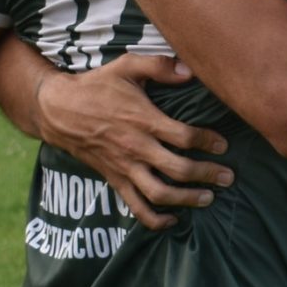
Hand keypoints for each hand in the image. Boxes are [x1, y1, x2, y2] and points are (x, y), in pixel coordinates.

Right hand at [33, 54, 232, 229]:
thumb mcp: (126, 66)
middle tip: (229, 177)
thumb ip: (159, 66)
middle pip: (178, 169)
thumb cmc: (96, 86)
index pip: (184, 137)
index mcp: (143, 121)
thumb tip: (190, 70)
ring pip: (159, 194)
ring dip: (186, 200)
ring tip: (208, 198)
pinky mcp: (114, 180)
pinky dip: (154, 220)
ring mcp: (124, 167)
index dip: (208, 142)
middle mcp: (136, 148)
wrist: (58, 110)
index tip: (224, 145)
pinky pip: (135, 207)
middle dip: (207, 174)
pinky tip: (172, 221)